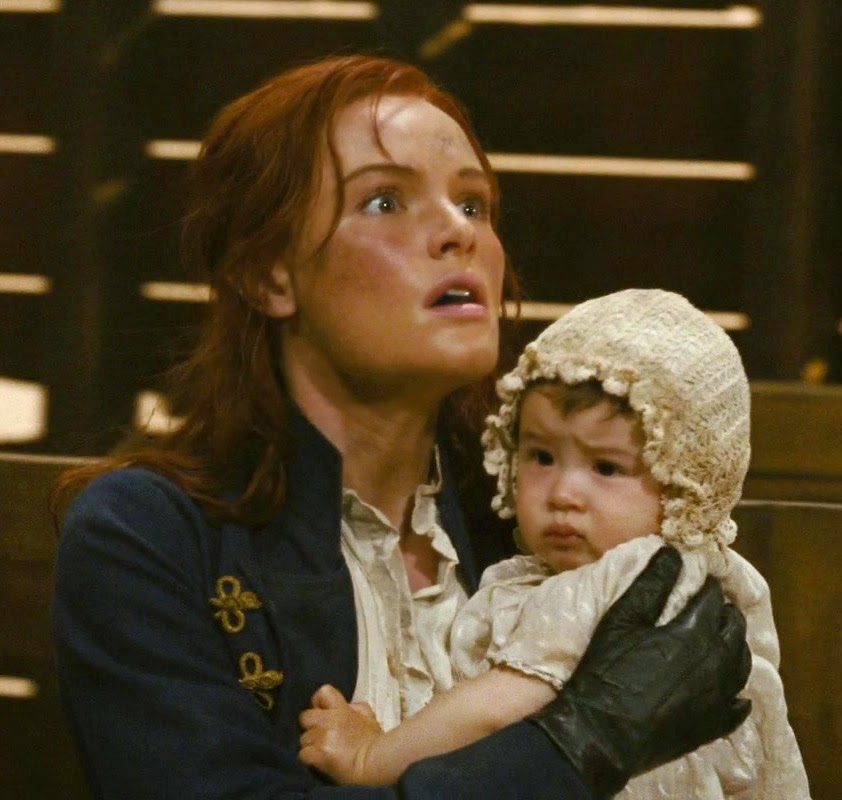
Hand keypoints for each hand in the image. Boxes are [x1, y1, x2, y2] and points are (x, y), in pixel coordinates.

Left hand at [299, 684, 385, 784]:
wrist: (376, 764)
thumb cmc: (374, 742)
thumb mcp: (369, 718)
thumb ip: (356, 708)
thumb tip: (348, 706)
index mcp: (342, 709)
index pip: (323, 692)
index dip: (318, 702)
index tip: (322, 712)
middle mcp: (329, 720)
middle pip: (304, 717)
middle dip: (310, 727)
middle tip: (319, 736)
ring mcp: (323, 738)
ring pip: (303, 739)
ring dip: (311, 745)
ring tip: (323, 752)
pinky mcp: (320, 755)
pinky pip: (303, 755)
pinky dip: (309, 759)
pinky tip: (319, 762)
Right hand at [529, 546, 751, 798]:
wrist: (600, 732)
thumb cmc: (606, 670)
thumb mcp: (622, 619)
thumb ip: (651, 583)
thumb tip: (673, 552)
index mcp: (694, 633)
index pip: (712, 598)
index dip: (706, 583)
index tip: (698, 575)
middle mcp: (716, 663)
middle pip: (734, 628)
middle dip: (724, 610)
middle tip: (708, 602)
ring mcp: (718, 698)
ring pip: (741, 663)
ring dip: (733, 644)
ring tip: (719, 635)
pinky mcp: (713, 725)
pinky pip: (738, 704)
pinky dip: (736, 688)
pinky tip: (727, 685)